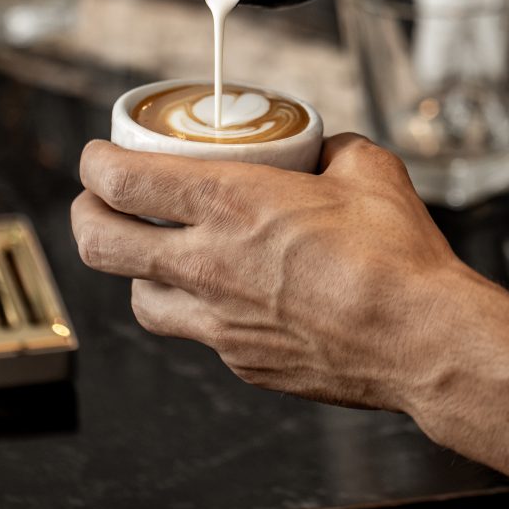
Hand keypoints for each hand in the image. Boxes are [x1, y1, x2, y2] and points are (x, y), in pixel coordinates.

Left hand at [71, 133, 458, 410]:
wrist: (422, 338)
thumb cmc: (396, 257)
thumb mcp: (366, 167)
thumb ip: (331, 147)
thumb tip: (322, 148)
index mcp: (230, 204)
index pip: (121, 182)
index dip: (94, 164)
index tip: (98, 155)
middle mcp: (209, 264)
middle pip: (100, 244)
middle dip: (86, 215)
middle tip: (99, 202)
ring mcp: (218, 321)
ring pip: (136, 298)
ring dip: (134, 269)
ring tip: (157, 252)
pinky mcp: (241, 360)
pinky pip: (193, 331)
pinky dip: (191, 308)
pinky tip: (221, 294)